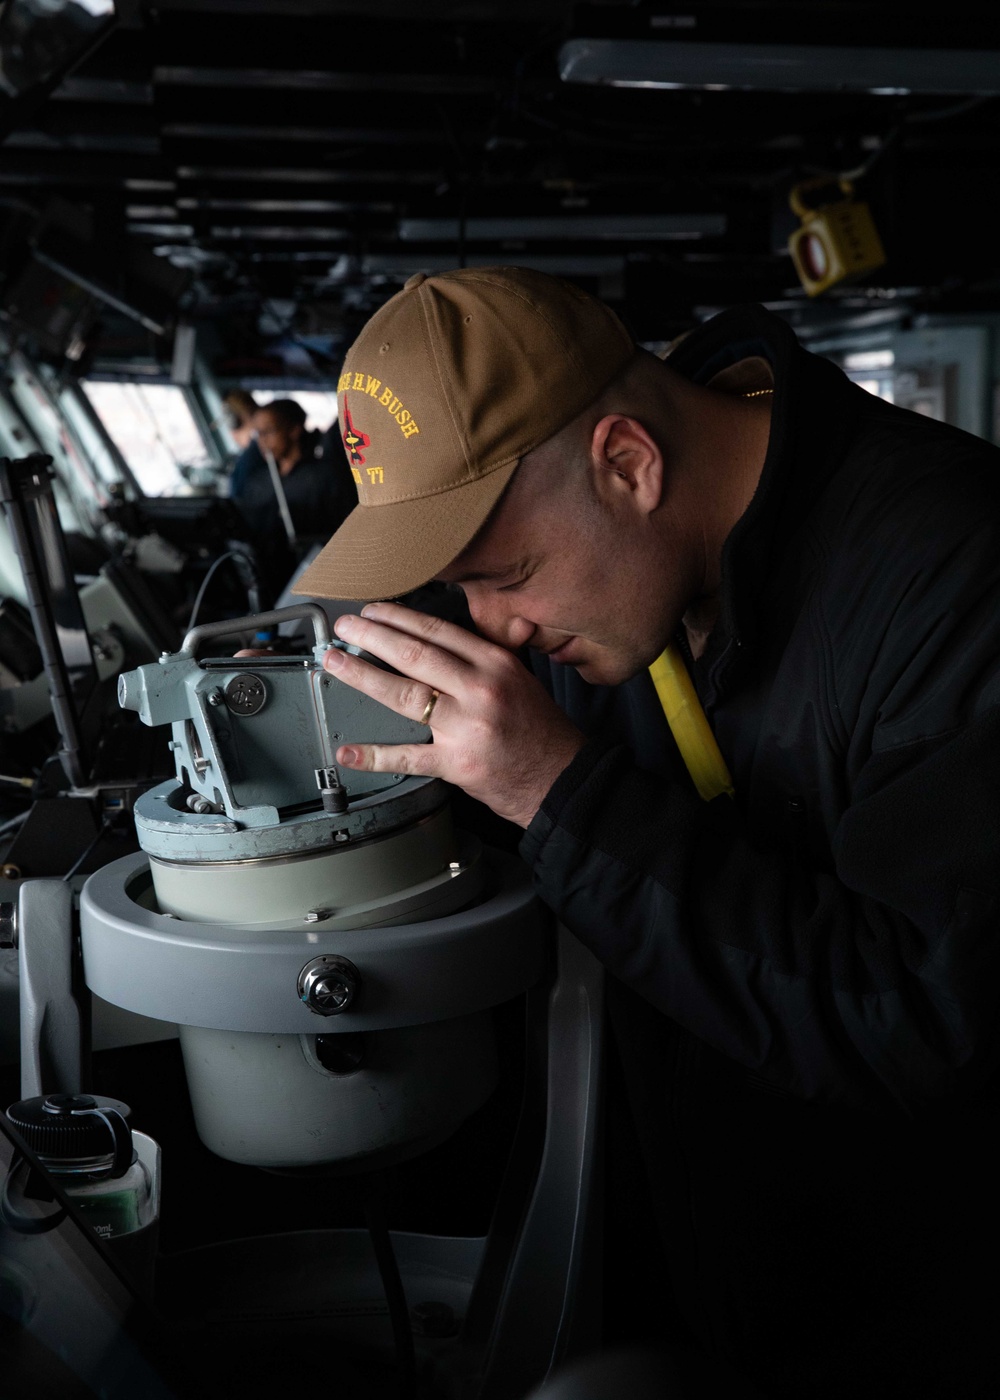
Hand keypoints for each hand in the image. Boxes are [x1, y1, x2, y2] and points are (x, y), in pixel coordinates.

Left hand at [323, 602, 584, 828]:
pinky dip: (375, 755)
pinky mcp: (457, 763)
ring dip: (362, 676)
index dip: (399, 618)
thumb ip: (491, 654)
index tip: (373, 610)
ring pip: (404, 695)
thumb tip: (461, 632)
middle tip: (344, 627)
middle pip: (414, 655)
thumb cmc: (540, 731)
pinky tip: (349, 750)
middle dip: (372, 636)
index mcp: (496, 663)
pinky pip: (409, 756)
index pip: (438, 631)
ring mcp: (466, 727)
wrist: (562, 780)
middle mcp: (480, 689)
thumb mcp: (523, 678)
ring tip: (336, 662)